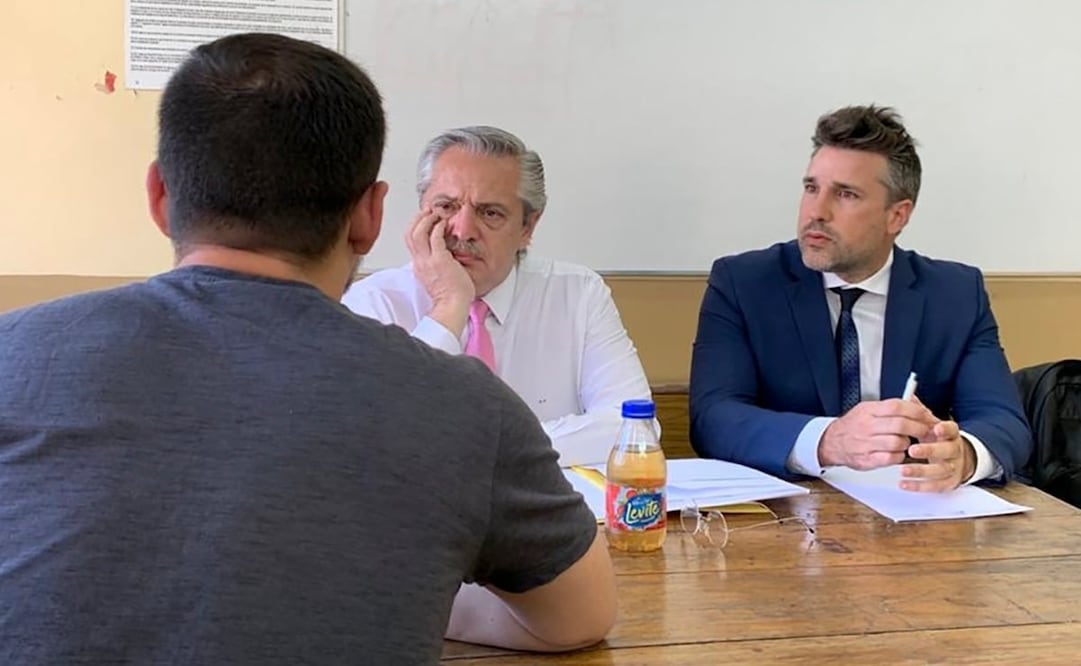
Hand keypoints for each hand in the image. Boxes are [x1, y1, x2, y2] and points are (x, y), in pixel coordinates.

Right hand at [405, 209, 474, 336]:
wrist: (452, 305)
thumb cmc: (450, 295)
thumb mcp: (436, 276)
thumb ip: (434, 263)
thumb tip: (442, 252)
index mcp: (419, 265)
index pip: (410, 241)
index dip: (415, 226)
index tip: (424, 218)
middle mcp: (420, 262)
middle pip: (409, 233)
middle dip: (418, 218)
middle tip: (428, 211)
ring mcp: (429, 261)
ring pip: (418, 233)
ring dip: (426, 220)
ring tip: (436, 214)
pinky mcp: (440, 261)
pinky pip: (435, 237)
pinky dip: (439, 227)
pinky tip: (444, 224)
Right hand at [818, 399, 935, 470]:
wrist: (832, 442)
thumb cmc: (854, 425)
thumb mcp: (867, 409)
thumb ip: (889, 407)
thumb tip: (915, 403)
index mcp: (869, 411)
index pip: (897, 406)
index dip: (916, 410)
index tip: (926, 415)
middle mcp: (867, 426)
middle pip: (901, 425)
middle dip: (919, 428)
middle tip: (925, 430)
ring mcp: (867, 444)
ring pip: (898, 443)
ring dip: (908, 443)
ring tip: (905, 441)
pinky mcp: (868, 460)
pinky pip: (892, 458)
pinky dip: (899, 456)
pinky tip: (896, 452)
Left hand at [899, 419, 975, 492]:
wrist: (957, 458)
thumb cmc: (939, 440)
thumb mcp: (931, 425)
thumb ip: (920, 413)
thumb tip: (909, 398)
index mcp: (951, 434)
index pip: (952, 430)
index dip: (945, 429)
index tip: (936, 428)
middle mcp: (954, 450)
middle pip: (946, 450)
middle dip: (929, 450)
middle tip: (912, 450)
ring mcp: (953, 467)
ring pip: (941, 470)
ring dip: (921, 471)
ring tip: (904, 470)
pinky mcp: (949, 482)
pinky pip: (935, 486)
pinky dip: (920, 486)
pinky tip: (905, 484)